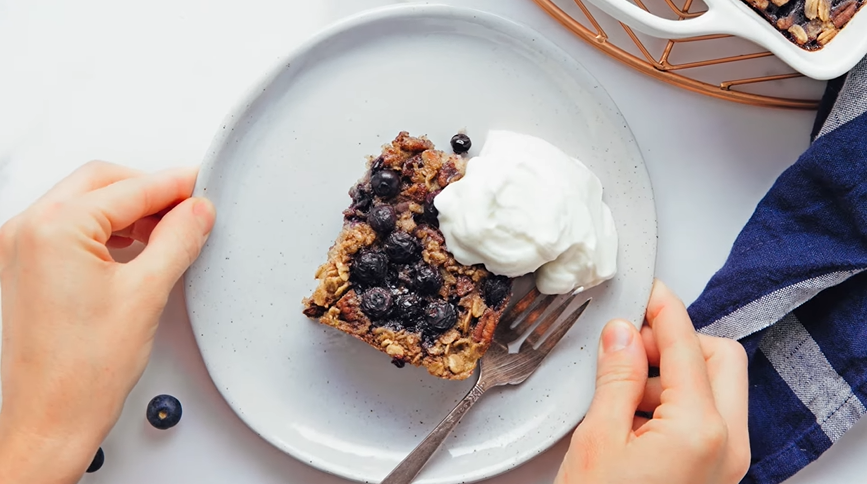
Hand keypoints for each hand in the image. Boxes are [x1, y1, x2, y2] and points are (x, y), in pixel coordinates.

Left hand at [0, 161, 214, 482]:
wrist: (51, 419)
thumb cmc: (81, 373)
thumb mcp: (147, 293)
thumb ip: (177, 240)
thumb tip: (195, 211)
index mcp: (53, 229)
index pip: (129, 189)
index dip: (174, 186)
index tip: (202, 187)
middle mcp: (26, 232)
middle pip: (100, 183)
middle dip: (148, 190)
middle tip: (190, 206)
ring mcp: (18, 250)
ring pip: (84, 203)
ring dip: (127, 209)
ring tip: (168, 231)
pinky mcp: (22, 269)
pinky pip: (69, 229)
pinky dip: (106, 230)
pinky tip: (137, 248)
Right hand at [556, 281, 749, 483]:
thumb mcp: (598, 440)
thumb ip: (616, 379)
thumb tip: (622, 335)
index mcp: (700, 431)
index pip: (687, 345)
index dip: (663, 310)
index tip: (646, 291)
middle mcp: (728, 446)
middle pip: (720, 359)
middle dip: (677, 342)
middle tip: (629, 346)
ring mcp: (728, 464)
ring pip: (716, 389)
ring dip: (673, 376)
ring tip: (622, 394)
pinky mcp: (716, 475)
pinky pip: (710, 420)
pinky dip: (677, 405)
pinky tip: (634, 418)